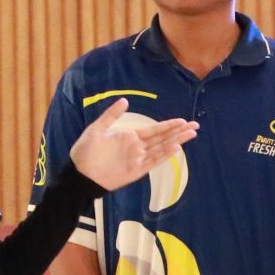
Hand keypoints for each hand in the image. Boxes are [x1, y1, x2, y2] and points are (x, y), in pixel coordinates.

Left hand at [71, 98, 200, 191]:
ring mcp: (138, 159)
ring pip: (162, 148)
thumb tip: (125, 100)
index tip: (183, 120)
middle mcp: (137, 147)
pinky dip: (165, 155)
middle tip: (195, 125)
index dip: (169, 125)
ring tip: (191, 134)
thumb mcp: (96, 129)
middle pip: (163, 138)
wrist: (80, 174)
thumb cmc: (85, 151)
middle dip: (179, 131)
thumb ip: (111, 115)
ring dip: (177, 141)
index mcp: (129, 136)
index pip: (154, 129)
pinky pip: (153, 161)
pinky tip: (176, 148)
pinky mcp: (136, 171)